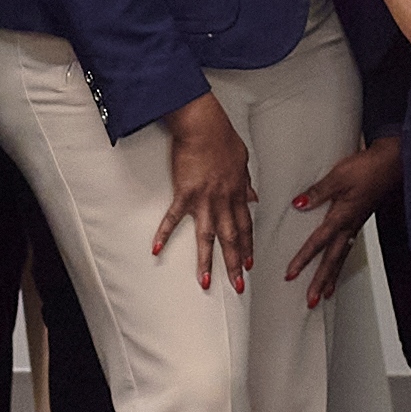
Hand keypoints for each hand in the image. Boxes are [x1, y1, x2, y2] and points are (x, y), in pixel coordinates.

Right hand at [156, 92, 258, 292]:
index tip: (248, 263)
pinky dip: (164, 234)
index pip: (245, 226)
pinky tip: (156, 249)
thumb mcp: (242, 161)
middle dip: (234, 263)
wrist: (203, 125)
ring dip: (206, 261)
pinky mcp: (184, 193)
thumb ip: (246, 183)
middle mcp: (223, 200)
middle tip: (238, 286)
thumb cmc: (221, 138)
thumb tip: (254, 197)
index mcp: (237, 193)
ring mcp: (203, 199)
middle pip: (230, 238)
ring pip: (207, 236)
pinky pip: (173, 218)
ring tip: (206, 282)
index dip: (247, 246)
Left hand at [282, 137, 401, 308]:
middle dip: (321, 282)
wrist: (391, 163)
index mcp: (342, 217)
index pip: (318, 243)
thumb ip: (318, 191)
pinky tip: (338, 264)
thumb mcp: (338, 176)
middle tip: (311, 301)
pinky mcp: (360, 220)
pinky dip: (341, 261)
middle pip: (333, 260)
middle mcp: (350, 226)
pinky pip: (348, 247)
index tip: (291, 274)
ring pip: (342, 257)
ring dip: (332, 276)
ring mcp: (356, 225)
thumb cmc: (367, 168)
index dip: (303, 259)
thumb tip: (298, 204)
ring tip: (325, 293)